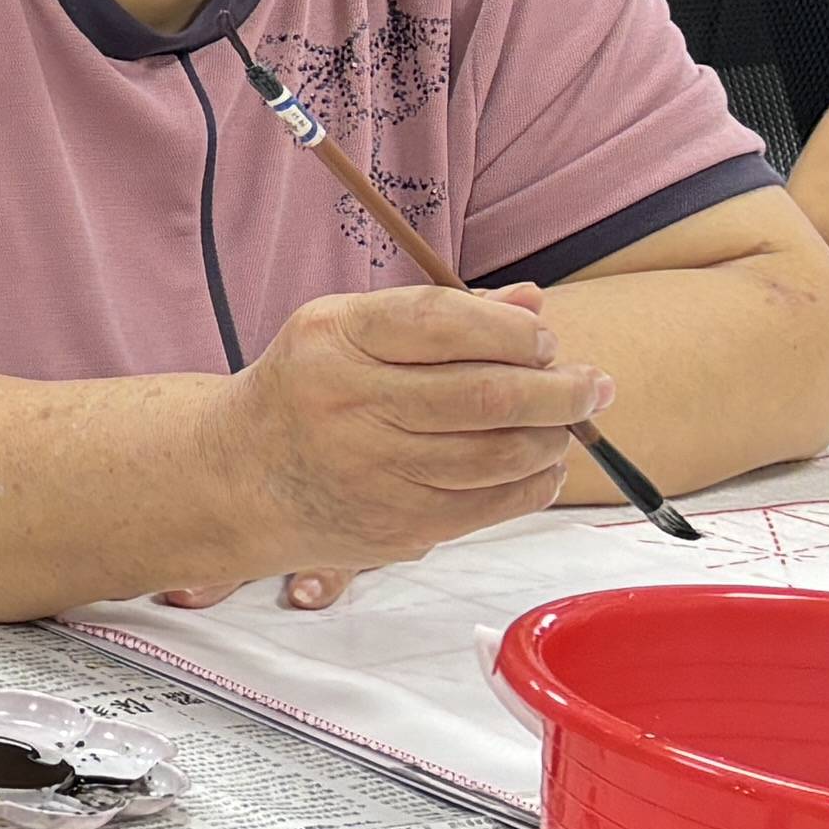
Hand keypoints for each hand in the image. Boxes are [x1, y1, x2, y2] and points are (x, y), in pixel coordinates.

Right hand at [187, 284, 603, 594]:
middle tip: (592, 385)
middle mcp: (349, 403)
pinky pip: (494, 504)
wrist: (236, 478)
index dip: (514, 331)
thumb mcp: (347, 330)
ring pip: (501, 453)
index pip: (446, 322)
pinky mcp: (396, 525)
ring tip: (562, 424)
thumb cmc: (308, 390)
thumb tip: (535, 304)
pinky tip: (539, 464)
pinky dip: (535, 482)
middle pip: (488, 394)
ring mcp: (372, 471)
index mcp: (336, 340)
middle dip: (562, 389)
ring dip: (552, 437)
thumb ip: (440, 315)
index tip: (546, 339)